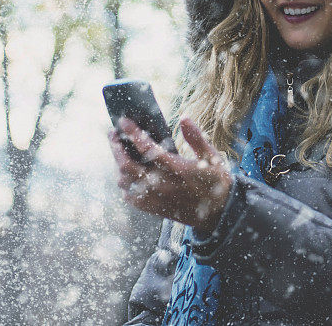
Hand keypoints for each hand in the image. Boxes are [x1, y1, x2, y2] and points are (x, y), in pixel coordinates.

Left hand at [108, 116, 233, 232]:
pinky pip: (129, 197)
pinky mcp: (153, 209)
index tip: (123, 121)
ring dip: (117, 165)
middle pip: (127, 166)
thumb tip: (184, 118)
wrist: (219, 213)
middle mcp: (162, 185)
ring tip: (118, 150)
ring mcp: (155, 199)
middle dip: (116, 147)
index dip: (133, 133)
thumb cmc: (215, 181)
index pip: (147, 148)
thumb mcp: (211, 157)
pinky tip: (125, 174)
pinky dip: (123, 184)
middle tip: (112, 133)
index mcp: (177, 169)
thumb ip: (196, 137)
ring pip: (124, 182)